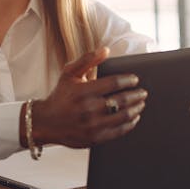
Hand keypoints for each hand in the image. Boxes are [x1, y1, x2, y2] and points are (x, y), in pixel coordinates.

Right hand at [27, 47, 146, 148]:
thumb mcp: (69, 73)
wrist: (46, 122)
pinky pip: (119, 131)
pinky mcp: (95, 138)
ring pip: (123, 116)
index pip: (114, 83)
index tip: (135, 79)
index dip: (128, 80)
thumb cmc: (61, 96)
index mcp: (83, 91)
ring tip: (140, 104)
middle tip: (143, 92)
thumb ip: (87, 60)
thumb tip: (106, 50)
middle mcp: (88, 109)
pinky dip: (130, 124)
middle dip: (136, 95)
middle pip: (122, 100)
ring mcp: (92, 125)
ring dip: (136, 109)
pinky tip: (134, 118)